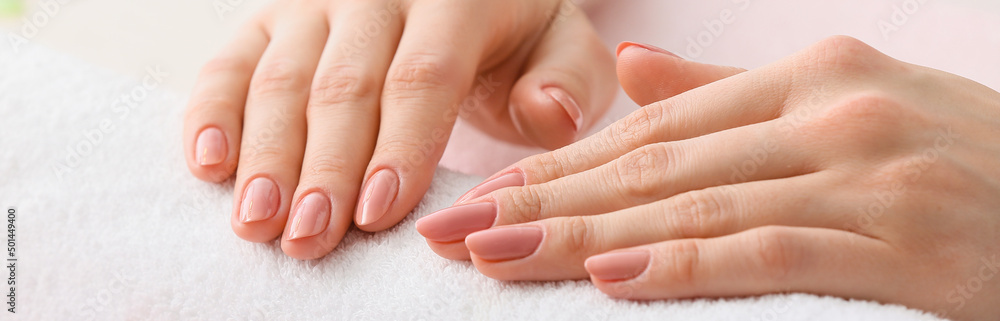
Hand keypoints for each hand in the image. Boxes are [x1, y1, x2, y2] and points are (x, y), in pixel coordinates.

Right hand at [182, 0, 615, 258]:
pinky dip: (210, 112)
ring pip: (281, 79)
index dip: (400, 146)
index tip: (380, 215)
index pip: (424, 75)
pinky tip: (207, 165)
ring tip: (257, 223)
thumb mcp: (559, 46)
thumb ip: (567, 80)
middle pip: (345, 86)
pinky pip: (231, 62)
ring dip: (266, 155)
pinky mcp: (270, 22)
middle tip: (309, 238)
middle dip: (326, 169)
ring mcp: (314, 6)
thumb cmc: (514, 36)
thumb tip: (550, 114)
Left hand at [416, 36, 999, 319]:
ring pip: (694, 203)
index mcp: (807, 77)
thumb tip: (632, 72)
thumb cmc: (960, 162)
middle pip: (653, 164)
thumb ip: (731, 93)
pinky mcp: (902, 240)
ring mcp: (866, 172)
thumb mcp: (848, 106)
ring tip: (499, 256)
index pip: (652, 128)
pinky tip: (612, 276)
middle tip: (457, 231)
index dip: (558, 166)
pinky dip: (686, 262)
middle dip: (544, 202)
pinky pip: (770, 249)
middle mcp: (829, 112)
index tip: (482, 198)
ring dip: (584, 234)